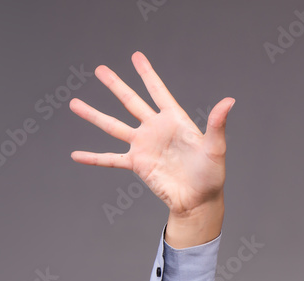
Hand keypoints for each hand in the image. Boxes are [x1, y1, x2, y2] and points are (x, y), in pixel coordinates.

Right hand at [68, 51, 233, 221]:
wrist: (199, 201)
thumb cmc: (211, 175)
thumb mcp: (215, 148)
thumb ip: (217, 124)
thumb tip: (229, 101)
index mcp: (175, 121)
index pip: (158, 92)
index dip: (147, 74)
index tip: (136, 56)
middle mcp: (156, 130)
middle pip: (131, 102)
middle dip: (116, 85)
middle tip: (100, 69)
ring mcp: (144, 146)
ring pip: (113, 126)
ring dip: (94, 115)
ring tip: (74, 103)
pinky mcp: (137, 164)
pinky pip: (110, 159)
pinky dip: (93, 157)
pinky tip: (76, 155)